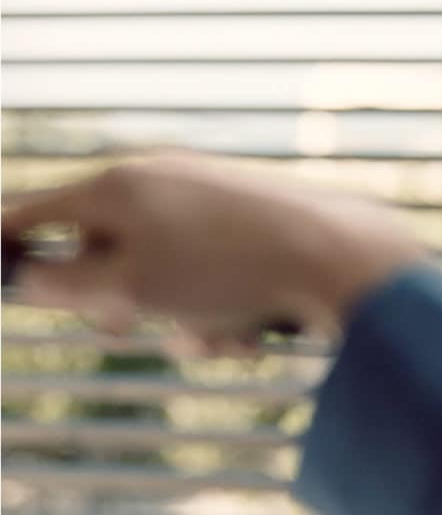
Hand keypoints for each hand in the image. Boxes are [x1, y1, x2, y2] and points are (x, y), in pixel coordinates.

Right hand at [1, 156, 425, 344]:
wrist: (335, 258)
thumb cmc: (227, 270)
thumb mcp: (132, 287)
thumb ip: (70, 284)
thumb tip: (38, 275)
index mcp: (119, 186)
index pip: (37, 210)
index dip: (9, 245)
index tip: (4, 273)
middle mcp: (162, 182)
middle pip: (107, 251)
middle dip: (121, 301)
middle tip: (131, 323)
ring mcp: (209, 201)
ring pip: (168, 277)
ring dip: (185, 318)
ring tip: (223, 332)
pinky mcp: (251, 224)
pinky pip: (213, 276)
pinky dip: (222, 308)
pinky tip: (253, 328)